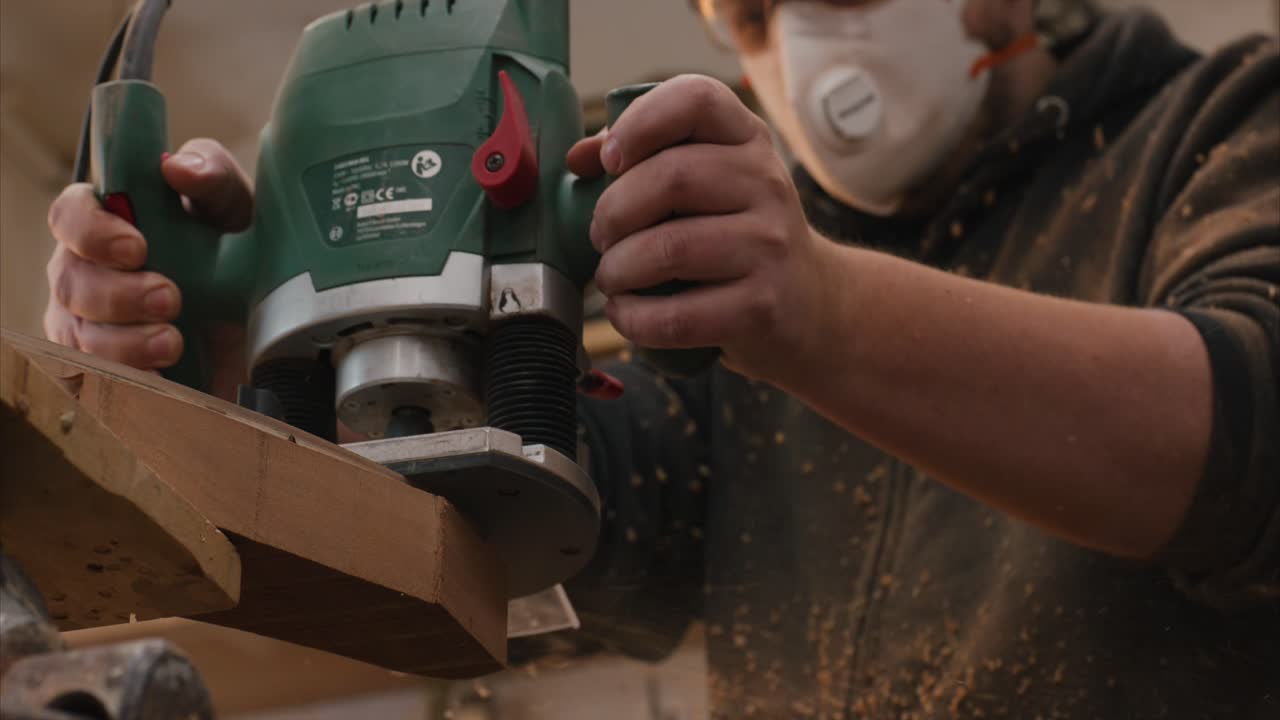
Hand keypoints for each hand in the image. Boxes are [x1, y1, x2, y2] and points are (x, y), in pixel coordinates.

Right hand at [44, 138, 253, 397]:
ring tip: (172, 342)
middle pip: (70, 280)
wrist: (269, 319)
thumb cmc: (237, 247)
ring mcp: (91, 323)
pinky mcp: (109, 369)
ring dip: (125, 341)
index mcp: (109, 221)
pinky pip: (98, 378)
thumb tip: (178, 169)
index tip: (137, 246)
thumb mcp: (235, 209)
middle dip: (117, 293)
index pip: (69, 215)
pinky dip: (130, 377)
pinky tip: (162, 376)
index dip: (91, 230)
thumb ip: (211, 178)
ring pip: (81, 335)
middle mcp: (88, 271)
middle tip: (169, 297)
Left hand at [566, 75, 837, 383]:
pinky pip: (677, 316)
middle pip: (670, 177)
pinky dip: (635, 318)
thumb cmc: (737, 235)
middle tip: (601, 236)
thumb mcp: (709, 182)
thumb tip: (580, 158)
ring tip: (612, 277)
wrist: (810, 303)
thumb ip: (647, 159)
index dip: (640, 122)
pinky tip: (627, 312)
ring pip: (668, 249)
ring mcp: (770, 246)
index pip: (695, 99)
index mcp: (747, 140)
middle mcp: (767, 184)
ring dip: (617, 269)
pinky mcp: (761, 307)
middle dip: (613, 211)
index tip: (610, 160)